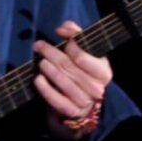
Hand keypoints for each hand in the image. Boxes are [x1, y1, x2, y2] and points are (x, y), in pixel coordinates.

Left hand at [33, 21, 111, 136]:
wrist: (81, 102)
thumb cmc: (82, 70)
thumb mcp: (85, 51)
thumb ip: (75, 34)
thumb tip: (61, 28)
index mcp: (103, 72)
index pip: (83, 57)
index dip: (69, 44)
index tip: (57, 35)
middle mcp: (97, 88)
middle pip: (69, 67)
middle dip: (52, 53)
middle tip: (39, 45)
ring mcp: (85, 102)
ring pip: (62, 81)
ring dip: (48, 69)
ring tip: (40, 61)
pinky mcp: (72, 112)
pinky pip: (56, 100)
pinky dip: (45, 89)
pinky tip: (38, 79)